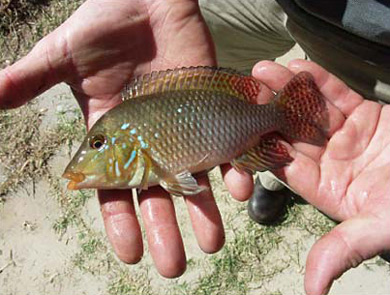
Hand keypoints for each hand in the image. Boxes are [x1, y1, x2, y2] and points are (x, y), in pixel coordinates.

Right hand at [0, 0, 236, 277]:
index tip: (130, 252)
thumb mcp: (62, 56)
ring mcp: (182, 130)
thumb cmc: (103, 27)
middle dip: (165, 230)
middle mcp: (149, 143)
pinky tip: (241, 189)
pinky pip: (224, 146)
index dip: (122, 222)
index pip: (115, 191)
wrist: (145, 2)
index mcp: (114, 141)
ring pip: (194, 180)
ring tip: (212, 242)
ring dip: (204, 212)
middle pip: (157, 195)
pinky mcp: (209, 112)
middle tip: (173, 266)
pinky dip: (234, 168)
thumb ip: (32, 79)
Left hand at [249, 59, 389, 294]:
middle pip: (290, 133)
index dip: (262, 147)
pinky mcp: (364, 115)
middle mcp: (328, 161)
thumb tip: (313, 289)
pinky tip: (297, 67)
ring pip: (308, 110)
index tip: (238, 131)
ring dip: (286, 90)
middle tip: (243, 92)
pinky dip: (319, 81)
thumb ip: (344, 249)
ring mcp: (344, 136)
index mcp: (323, 188)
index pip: (284, 166)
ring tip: (262, 71)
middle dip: (266, 111)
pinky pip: (337, 95)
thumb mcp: (380, 227)